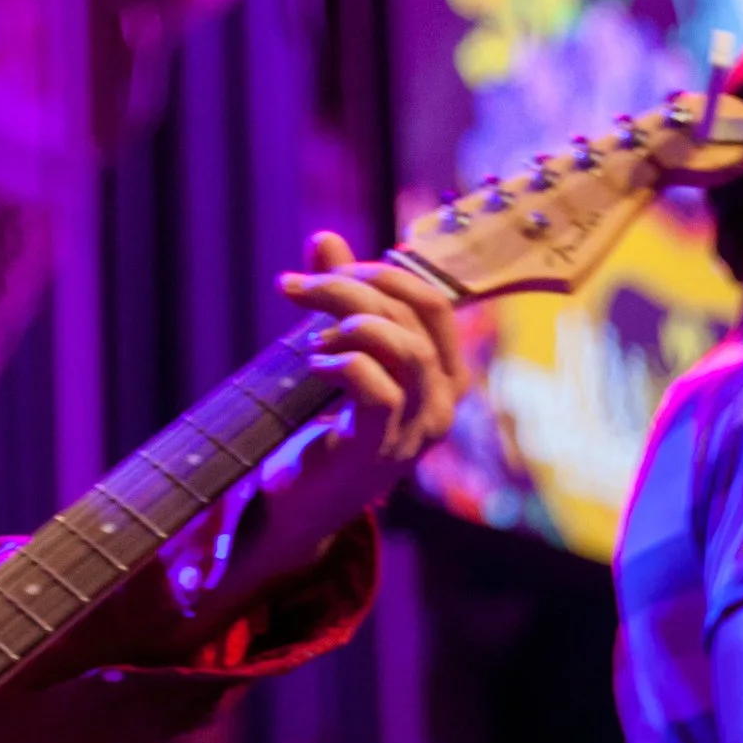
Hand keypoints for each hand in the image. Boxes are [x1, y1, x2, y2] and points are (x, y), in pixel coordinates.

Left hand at [254, 231, 464, 553]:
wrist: (299, 505)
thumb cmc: (323, 426)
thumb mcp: (335, 353)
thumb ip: (338, 298)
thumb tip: (324, 237)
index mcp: (443, 376)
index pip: (434, 302)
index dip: (383, 272)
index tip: (327, 266)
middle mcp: (442, 403)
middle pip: (413, 314)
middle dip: (353, 285)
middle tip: (300, 288)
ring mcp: (415, 430)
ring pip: (402, 346)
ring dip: (348, 322)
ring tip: (310, 337)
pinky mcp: (377, 449)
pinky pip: (376, 388)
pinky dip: (340, 363)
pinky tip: (312, 366)